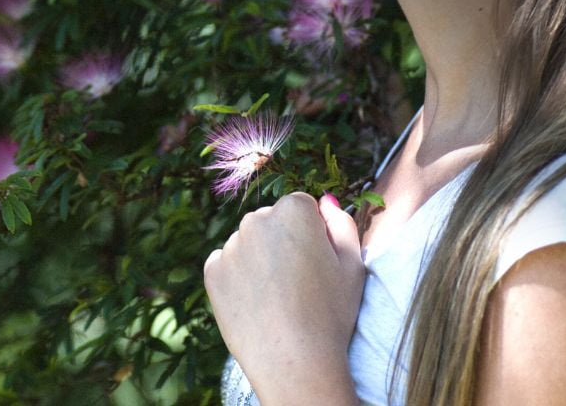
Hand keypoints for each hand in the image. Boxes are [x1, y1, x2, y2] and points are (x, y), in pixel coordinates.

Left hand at [204, 192, 364, 405]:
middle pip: (272, 221)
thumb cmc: (331, 314)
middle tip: (298, 283)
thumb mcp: (353, 265)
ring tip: (277, 298)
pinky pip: (227, 263)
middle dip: (283, 241)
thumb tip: (325, 202)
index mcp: (293, 210)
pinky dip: (238, 277)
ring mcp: (231, 244)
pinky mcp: (213, 271)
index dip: (312, 234)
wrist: (294, 363)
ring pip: (249, 243)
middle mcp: (257, 219)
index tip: (317, 262)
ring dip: (260, 259)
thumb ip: (341, 224)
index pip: (302, 207)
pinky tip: (256, 302)